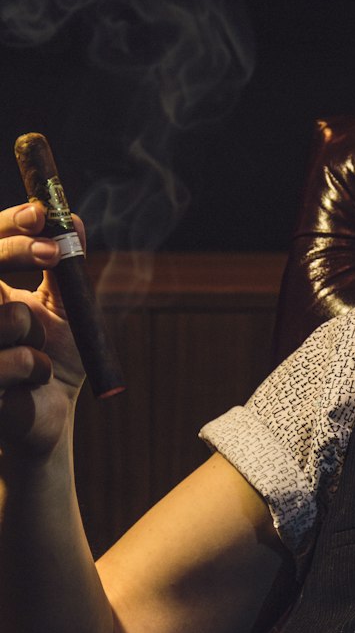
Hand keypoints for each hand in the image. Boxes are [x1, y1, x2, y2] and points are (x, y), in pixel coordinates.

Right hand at [0, 201, 84, 452]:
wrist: (47, 419)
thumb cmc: (51, 362)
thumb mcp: (63, 309)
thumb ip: (64, 267)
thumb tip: (70, 216)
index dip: (7, 224)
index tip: (39, 212)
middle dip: (16, 252)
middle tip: (54, 251)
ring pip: (5, 316)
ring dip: (34, 334)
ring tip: (38, 356)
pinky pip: (9, 362)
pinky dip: (33, 370)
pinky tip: (29, 385)